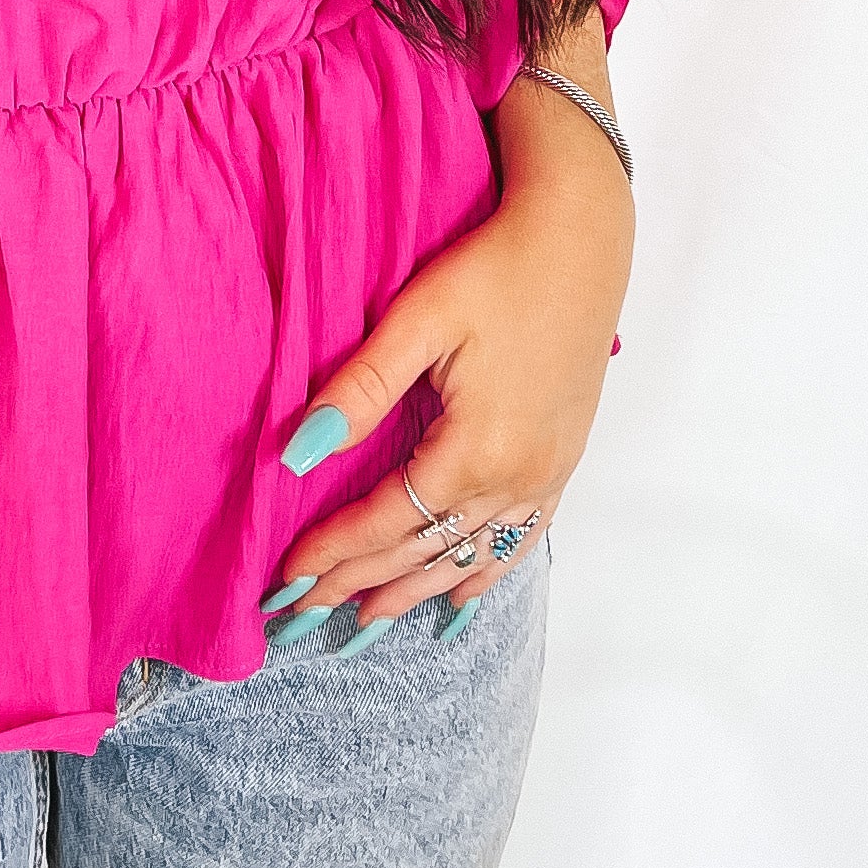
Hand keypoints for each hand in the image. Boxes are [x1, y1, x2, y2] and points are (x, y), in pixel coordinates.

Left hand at [265, 58, 632, 639]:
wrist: (583, 239)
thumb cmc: (497, 267)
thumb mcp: (419, 319)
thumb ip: (360, 389)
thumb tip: (298, 454)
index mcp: (474, 449)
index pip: (385, 521)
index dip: (332, 554)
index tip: (283, 582)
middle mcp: (515, 478)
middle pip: (422, 551)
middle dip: (359, 585)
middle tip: (304, 620)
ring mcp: (545, 476)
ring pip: (466, 559)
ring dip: (412, 594)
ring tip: (363, 628)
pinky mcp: (562, 461)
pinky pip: (517, 542)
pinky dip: (480, 579)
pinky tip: (455, 604)